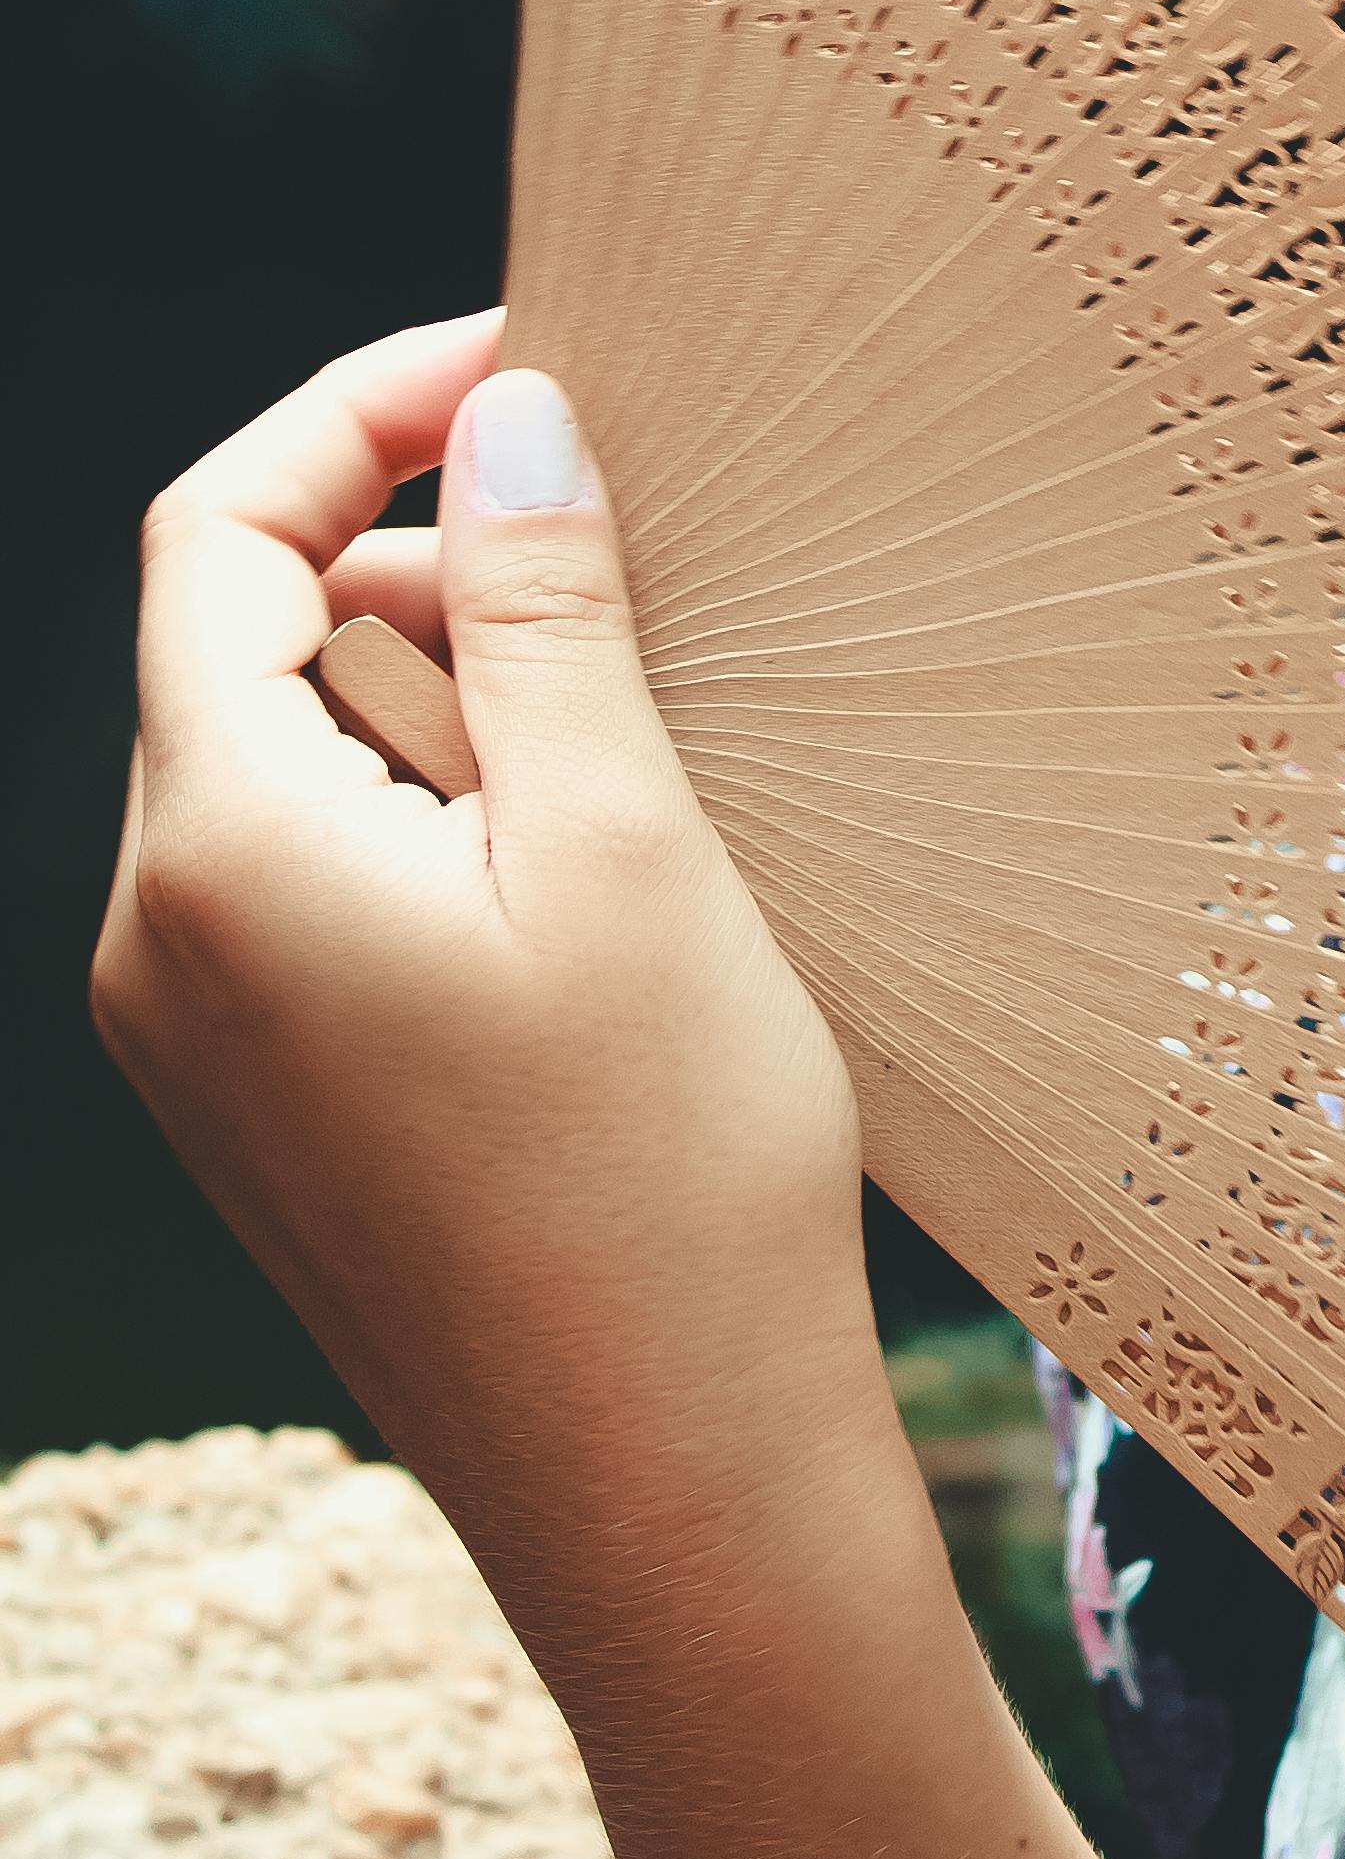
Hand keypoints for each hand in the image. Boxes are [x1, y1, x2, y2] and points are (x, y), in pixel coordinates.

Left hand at [99, 317, 885, 1643]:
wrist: (670, 1497)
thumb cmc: (668, 1175)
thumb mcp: (629, 844)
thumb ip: (548, 609)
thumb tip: (505, 411)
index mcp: (217, 853)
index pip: (215, 535)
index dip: (357, 408)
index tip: (525, 360)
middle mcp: (160, 940)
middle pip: (250, 643)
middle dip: (433, 565)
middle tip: (643, 572)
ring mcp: (200, 1042)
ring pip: (299, 766)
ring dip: (456, 703)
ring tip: (644, 759)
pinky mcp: (270, 1110)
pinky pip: (319, 886)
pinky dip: (445, 822)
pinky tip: (598, 884)